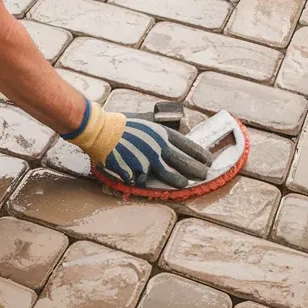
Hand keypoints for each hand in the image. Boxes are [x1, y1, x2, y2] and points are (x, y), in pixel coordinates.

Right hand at [62, 98, 210, 187]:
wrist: (99, 129)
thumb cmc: (120, 124)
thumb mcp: (145, 122)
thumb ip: (158, 132)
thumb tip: (171, 140)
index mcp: (162, 133)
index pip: (188, 146)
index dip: (200, 154)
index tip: (208, 160)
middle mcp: (159, 147)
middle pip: (184, 163)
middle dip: (197, 171)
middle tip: (204, 175)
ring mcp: (149, 161)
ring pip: (170, 176)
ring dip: (179, 181)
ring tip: (184, 184)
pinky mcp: (137, 171)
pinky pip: (144, 180)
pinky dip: (144, 180)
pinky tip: (141, 178)